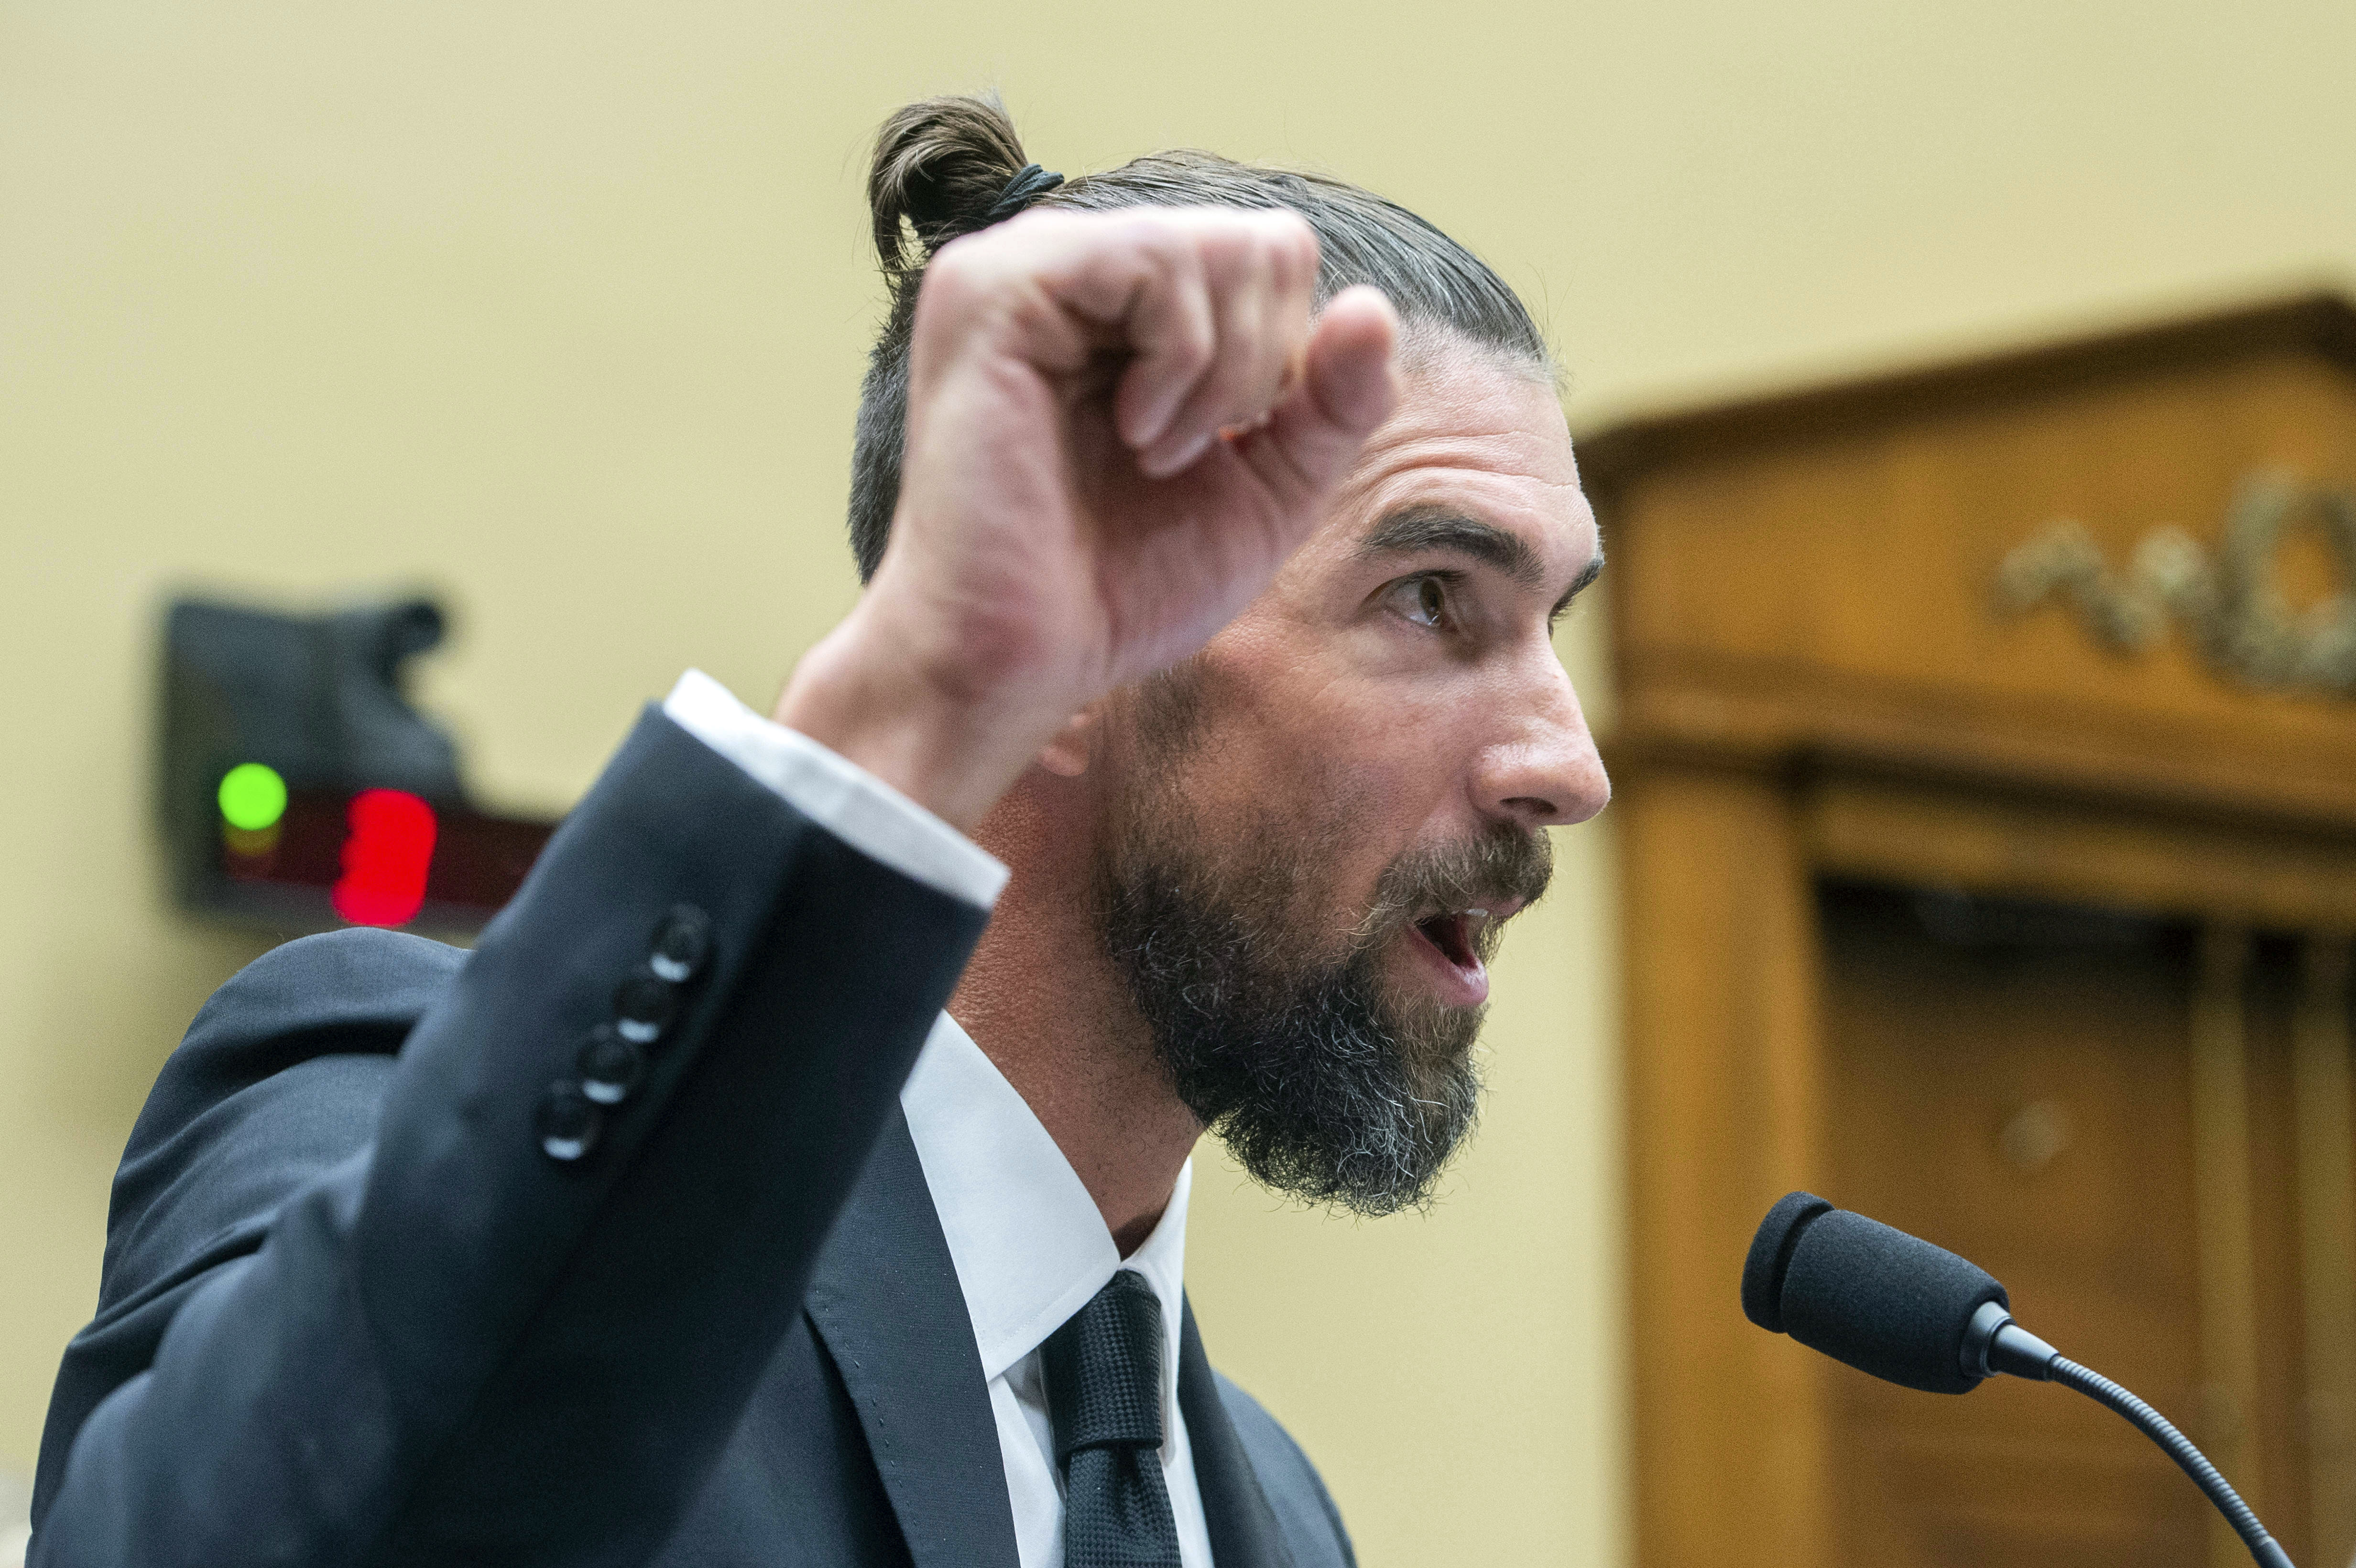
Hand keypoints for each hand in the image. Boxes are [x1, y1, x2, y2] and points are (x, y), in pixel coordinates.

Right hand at [778, 206, 1398, 829]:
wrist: (1020, 661)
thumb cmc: (1120, 587)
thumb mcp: (1268, 490)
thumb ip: (1333, 403)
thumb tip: (1374, 306)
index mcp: (1123, 305)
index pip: (1270, 254)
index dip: (1284, 358)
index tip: (1220, 449)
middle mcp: (1071, 266)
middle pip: (1257, 239)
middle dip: (1259, 364)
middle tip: (1182, 457)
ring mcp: (1024, 265)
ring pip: (1213, 242)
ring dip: (1217, 373)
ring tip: (1150, 452)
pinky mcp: (992, 286)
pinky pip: (1154, 257)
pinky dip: (1177, 359)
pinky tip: (1128, 432)